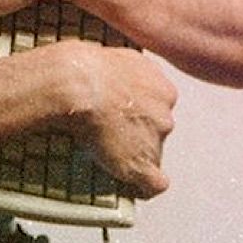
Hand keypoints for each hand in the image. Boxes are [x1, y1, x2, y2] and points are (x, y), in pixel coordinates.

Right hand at [51, 40, 176, 198]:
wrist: (77, 85)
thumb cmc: (87, 67)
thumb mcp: (119, 55)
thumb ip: (131, 69)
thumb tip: (120, 75)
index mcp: (163, 88)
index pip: (160, 105)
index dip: (140, 109)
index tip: (124, 112)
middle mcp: (165, 114)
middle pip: (157, 128)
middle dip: (139, 130)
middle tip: (111, 129)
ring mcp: (155, 141)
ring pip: (151, 152)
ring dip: (135, 152)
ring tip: (107, 150)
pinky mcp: (142, 165)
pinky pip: (153, 184)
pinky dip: (143, 186)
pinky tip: (132, 185)